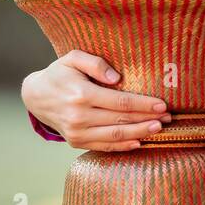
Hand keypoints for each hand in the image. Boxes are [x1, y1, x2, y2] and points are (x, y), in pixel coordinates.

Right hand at [21, 50, 170, 150]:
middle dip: (147, 119)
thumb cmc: (59, 73)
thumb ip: (95, 63)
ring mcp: (77, 132)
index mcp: (81, 94)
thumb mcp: (72, 58)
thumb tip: (117, 78)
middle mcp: (79, 116)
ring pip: (115, 136)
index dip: (143, 104)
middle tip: (169, 118)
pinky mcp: (76, 142)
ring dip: (140, 134)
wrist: (36, 96)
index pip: (120, 102)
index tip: (162, 104)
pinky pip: (104, 147)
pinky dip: (123, 146)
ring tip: (159, 129)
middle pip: (121, 121)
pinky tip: (139, 142)